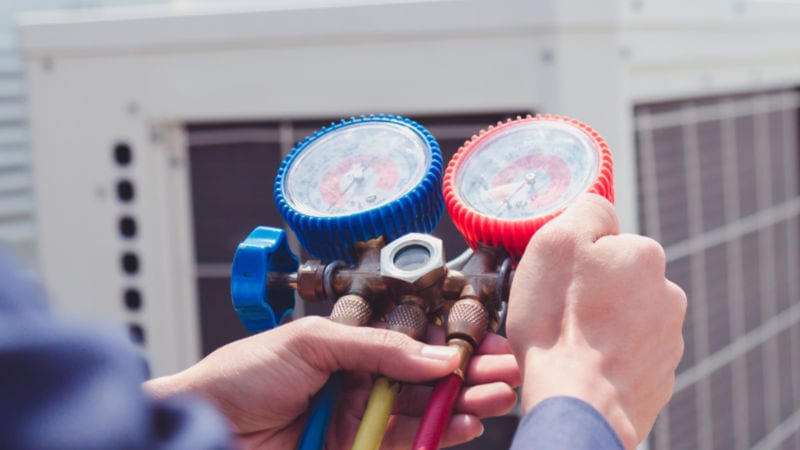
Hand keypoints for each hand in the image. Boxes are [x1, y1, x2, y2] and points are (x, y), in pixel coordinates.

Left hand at [144, 316, 518, 449]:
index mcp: (349, 347)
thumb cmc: (240, 374)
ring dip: (463, 403)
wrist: (203, 427)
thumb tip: (434, 353)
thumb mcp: (310, 341)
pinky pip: (406, 444)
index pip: (412, 342)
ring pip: (424, 412)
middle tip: (503, 369)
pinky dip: (439, 435)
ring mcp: (360, 419)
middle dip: (468, 373)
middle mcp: (359, 382)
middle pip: (425, 378)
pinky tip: (466, 422)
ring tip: (496, 394)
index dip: (451, 342)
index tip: (484, 342)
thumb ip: (377, 347)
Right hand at [506, 194, 685, 448]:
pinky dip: (608, 357)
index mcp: (645, 255)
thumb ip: (585, 210)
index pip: (605, 240)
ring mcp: (667, 339)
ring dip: (601, 325)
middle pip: (617, 280)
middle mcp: (668, 293)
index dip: (574, 258)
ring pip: (624, 318)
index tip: (556, 280)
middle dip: (591, 291)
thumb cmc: (560, 324)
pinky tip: (585, 365)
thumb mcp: (555, 242)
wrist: (578, 404)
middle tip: (558, 312)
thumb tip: (600, 210)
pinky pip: (628, 355)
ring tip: (570, 343)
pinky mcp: (659, 377)